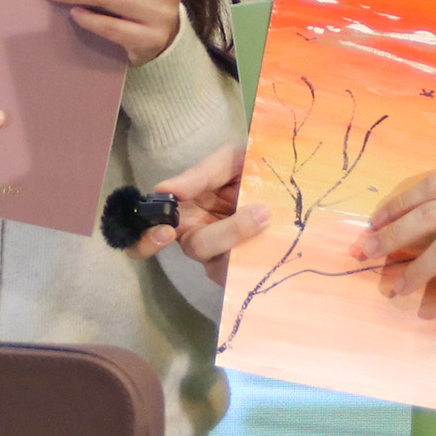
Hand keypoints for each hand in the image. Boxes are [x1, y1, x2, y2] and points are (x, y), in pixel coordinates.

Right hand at [126, 141, 272, 288]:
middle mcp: (198, 237)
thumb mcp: (229, 161)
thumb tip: (164, 190)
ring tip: (271, 217)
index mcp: (184, 212)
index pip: (146, 237)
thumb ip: (199, 174)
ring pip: (223, 264)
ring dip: (249, 242)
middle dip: (227, 233)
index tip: (166, 230)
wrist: (289, 180)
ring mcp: (223, 256)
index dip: (146, 241)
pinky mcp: (246, 270)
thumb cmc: (251, 168)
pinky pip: (245, 274)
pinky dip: (258, 260)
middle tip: (261, 214)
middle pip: (196, 248)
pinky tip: (274, 240)